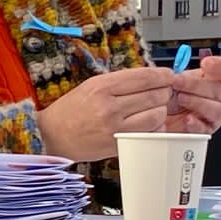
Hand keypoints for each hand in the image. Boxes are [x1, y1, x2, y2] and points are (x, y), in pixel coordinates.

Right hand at [37, 67, 175, 160]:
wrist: (51, 136)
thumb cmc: (70, 111)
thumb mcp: (91, 86)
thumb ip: (120, 82)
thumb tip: (149, 78)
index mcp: (102, 87)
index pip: (144, 77)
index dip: (162, 75)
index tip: (169, 75)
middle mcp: (109, 106)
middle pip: (154, 95)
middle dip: (164, 92)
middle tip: (164, 92)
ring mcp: (115, 128)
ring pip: (156, 115)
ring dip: (161, 110)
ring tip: (156, 108)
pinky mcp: (118, 144)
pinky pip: (148, 134)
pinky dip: (155, 128)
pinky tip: (149, 123)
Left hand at [163, 55, 220, 134]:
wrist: (163, 113)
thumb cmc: (174, 93)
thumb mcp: (178, 76)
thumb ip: (186, 69)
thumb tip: (187, 63)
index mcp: (219, 78)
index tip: (205, 64)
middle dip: (197, 84)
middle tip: (178, 82)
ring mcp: (217, 114)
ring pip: (217, 109)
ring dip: (197, 102)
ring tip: (180, 98)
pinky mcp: (207, 130)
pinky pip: (206, 128)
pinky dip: (196, 123)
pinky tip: (187, 118)